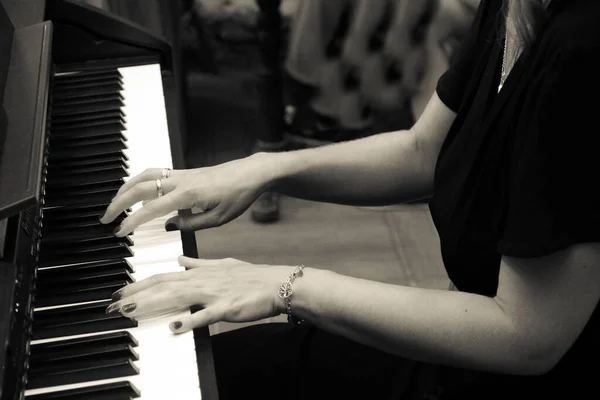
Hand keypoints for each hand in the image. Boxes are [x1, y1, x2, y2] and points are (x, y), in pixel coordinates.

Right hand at [99, 154, 272, 235]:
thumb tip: (168, 226)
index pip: (152, 209)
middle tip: (105, 218)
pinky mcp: (184, 171)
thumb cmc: (238, 196)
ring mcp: (181, 173)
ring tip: (114, 204)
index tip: (119, 232)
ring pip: (144, 176)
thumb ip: (191, 224)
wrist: (251, 173)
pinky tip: (136, 192)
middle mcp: (181, 180)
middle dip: (119, 203)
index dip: (132, 221)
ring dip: (125, 189)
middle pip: (140, 188)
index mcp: (188, 195)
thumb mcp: (218, 219)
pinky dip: (140, 181)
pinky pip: (156, 173)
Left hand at [105, 256, 293, 332]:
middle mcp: (201, 281)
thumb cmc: (250, 277)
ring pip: (177, 297)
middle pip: (162, 286)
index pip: (162, 277)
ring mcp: (213, 294)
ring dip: (151, 304)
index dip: (138, 284)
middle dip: (135, 295)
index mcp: (199, 272)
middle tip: (112, 306)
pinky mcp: (226, 308)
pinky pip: (205, 315)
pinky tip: (174, 327)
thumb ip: (198, 263)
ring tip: (129, 312)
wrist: (274, 284)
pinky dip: (189, 320)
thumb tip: (179, 259)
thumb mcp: (221, 264)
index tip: (119, 293)